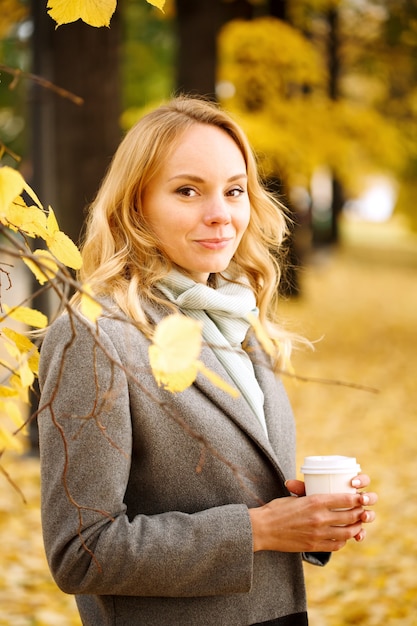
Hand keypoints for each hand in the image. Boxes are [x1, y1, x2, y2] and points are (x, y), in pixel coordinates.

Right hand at [249, 474, 376, 552]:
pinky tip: (342, 537)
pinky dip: (343, 540)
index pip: (345, 499)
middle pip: (350, 516)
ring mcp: (318, 534)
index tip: (361, 497)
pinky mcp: (314, 545)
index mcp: (315, 501)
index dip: (357, 499)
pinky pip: (336, 545)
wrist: (263, 529)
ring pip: (346, 532)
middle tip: (362, 511)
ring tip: (357, 525)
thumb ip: (310, 496)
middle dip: (360, 513)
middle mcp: (319, 518)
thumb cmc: (276, 510)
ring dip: (355, 528)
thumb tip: (322, 494)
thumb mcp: (294, 497)